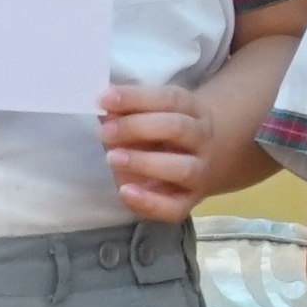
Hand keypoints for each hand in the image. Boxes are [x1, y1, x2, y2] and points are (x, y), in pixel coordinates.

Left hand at [99, 80, 228, 222]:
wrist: (196, 162)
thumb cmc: (163, 134)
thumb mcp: (148, 115)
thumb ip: (126, 113)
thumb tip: (105, 111)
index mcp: (193, 110)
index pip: (171, 99)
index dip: (137, 98)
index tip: (104, 99)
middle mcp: (202, 140)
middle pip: (178, 128)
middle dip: (137, 127)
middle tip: (105, 131)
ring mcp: (200, 172)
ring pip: (183, 168)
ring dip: (144, 162)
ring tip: (112, 158)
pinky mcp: (189, 202)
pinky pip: (175, 208)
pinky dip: (149, 202)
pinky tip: (125, 192)